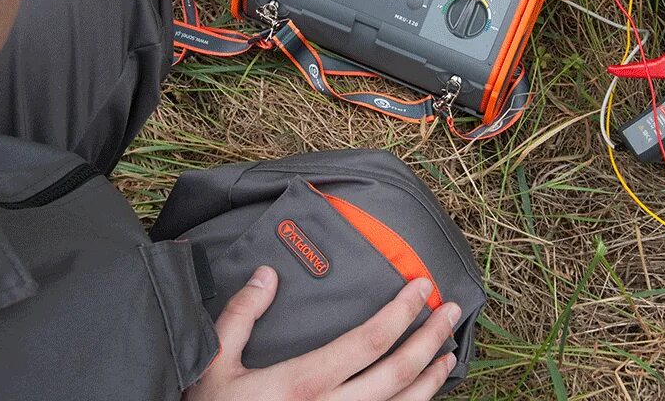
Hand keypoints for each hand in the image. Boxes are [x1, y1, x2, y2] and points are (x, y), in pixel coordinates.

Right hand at [183, 266, 460, 400]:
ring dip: (432, 378)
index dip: (400, 312)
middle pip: (397, 373)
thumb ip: (242, 315)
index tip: (420, 286)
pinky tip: (421, 394)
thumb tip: (267, 274)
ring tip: (448, 351)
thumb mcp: (214, 363)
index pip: (367, 342)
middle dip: (430, 338)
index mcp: (301, 384)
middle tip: (449, 310)